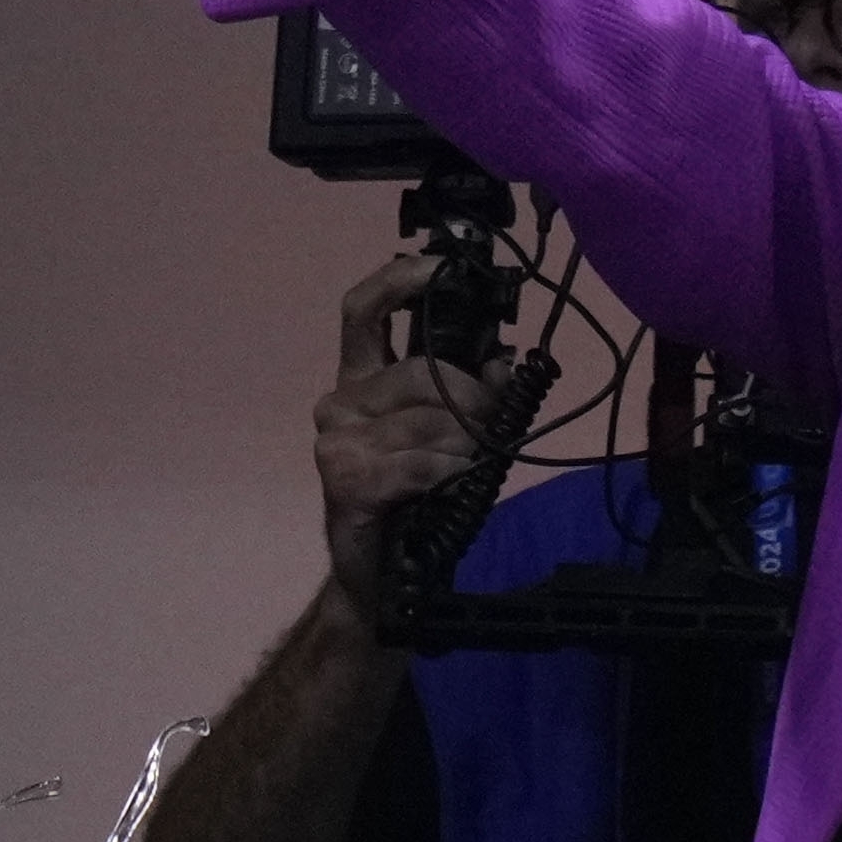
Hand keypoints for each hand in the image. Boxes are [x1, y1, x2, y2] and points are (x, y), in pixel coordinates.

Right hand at [318, 252, 502, 623]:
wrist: (378, 575)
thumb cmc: (415, 497)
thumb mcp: (451, 436)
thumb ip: (473, 393)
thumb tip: (506, 358)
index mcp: (361, 378)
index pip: (364, 309)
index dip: (401, 278)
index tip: (444, 267)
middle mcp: (340, 399)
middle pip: (419, 371)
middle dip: (474, 395)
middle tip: (497, 421)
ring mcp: (335, 438)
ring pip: (426, 419)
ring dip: (465, 443)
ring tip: (469, 466)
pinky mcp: (343, 476)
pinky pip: (417, 461)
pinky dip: (446, 471)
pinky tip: (450, 484)